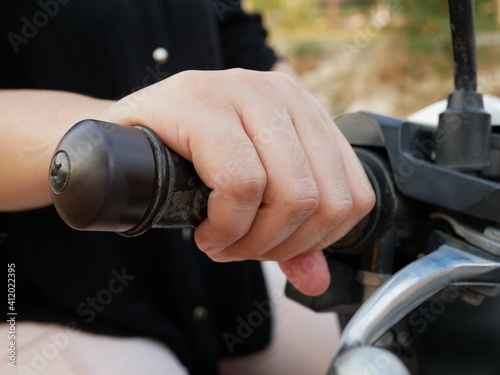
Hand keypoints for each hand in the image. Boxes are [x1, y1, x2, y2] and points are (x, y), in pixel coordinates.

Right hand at [103, 69, 374, 295]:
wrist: (117, 139)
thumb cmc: (187, 167)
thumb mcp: (251, 196)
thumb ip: (290, 235)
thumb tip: (318, 280)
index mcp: (305, 113)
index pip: (352, 194)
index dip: (317, 241)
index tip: (275, 249)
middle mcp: (282, 95)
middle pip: (323, 200)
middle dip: (279, 247)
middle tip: (240, 251)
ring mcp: (243, 92)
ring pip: (290, 194)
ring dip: (252, 241)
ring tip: (222, 241)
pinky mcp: (202, 104)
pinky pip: (241, 185)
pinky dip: (227, 226)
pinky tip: (208, 231)